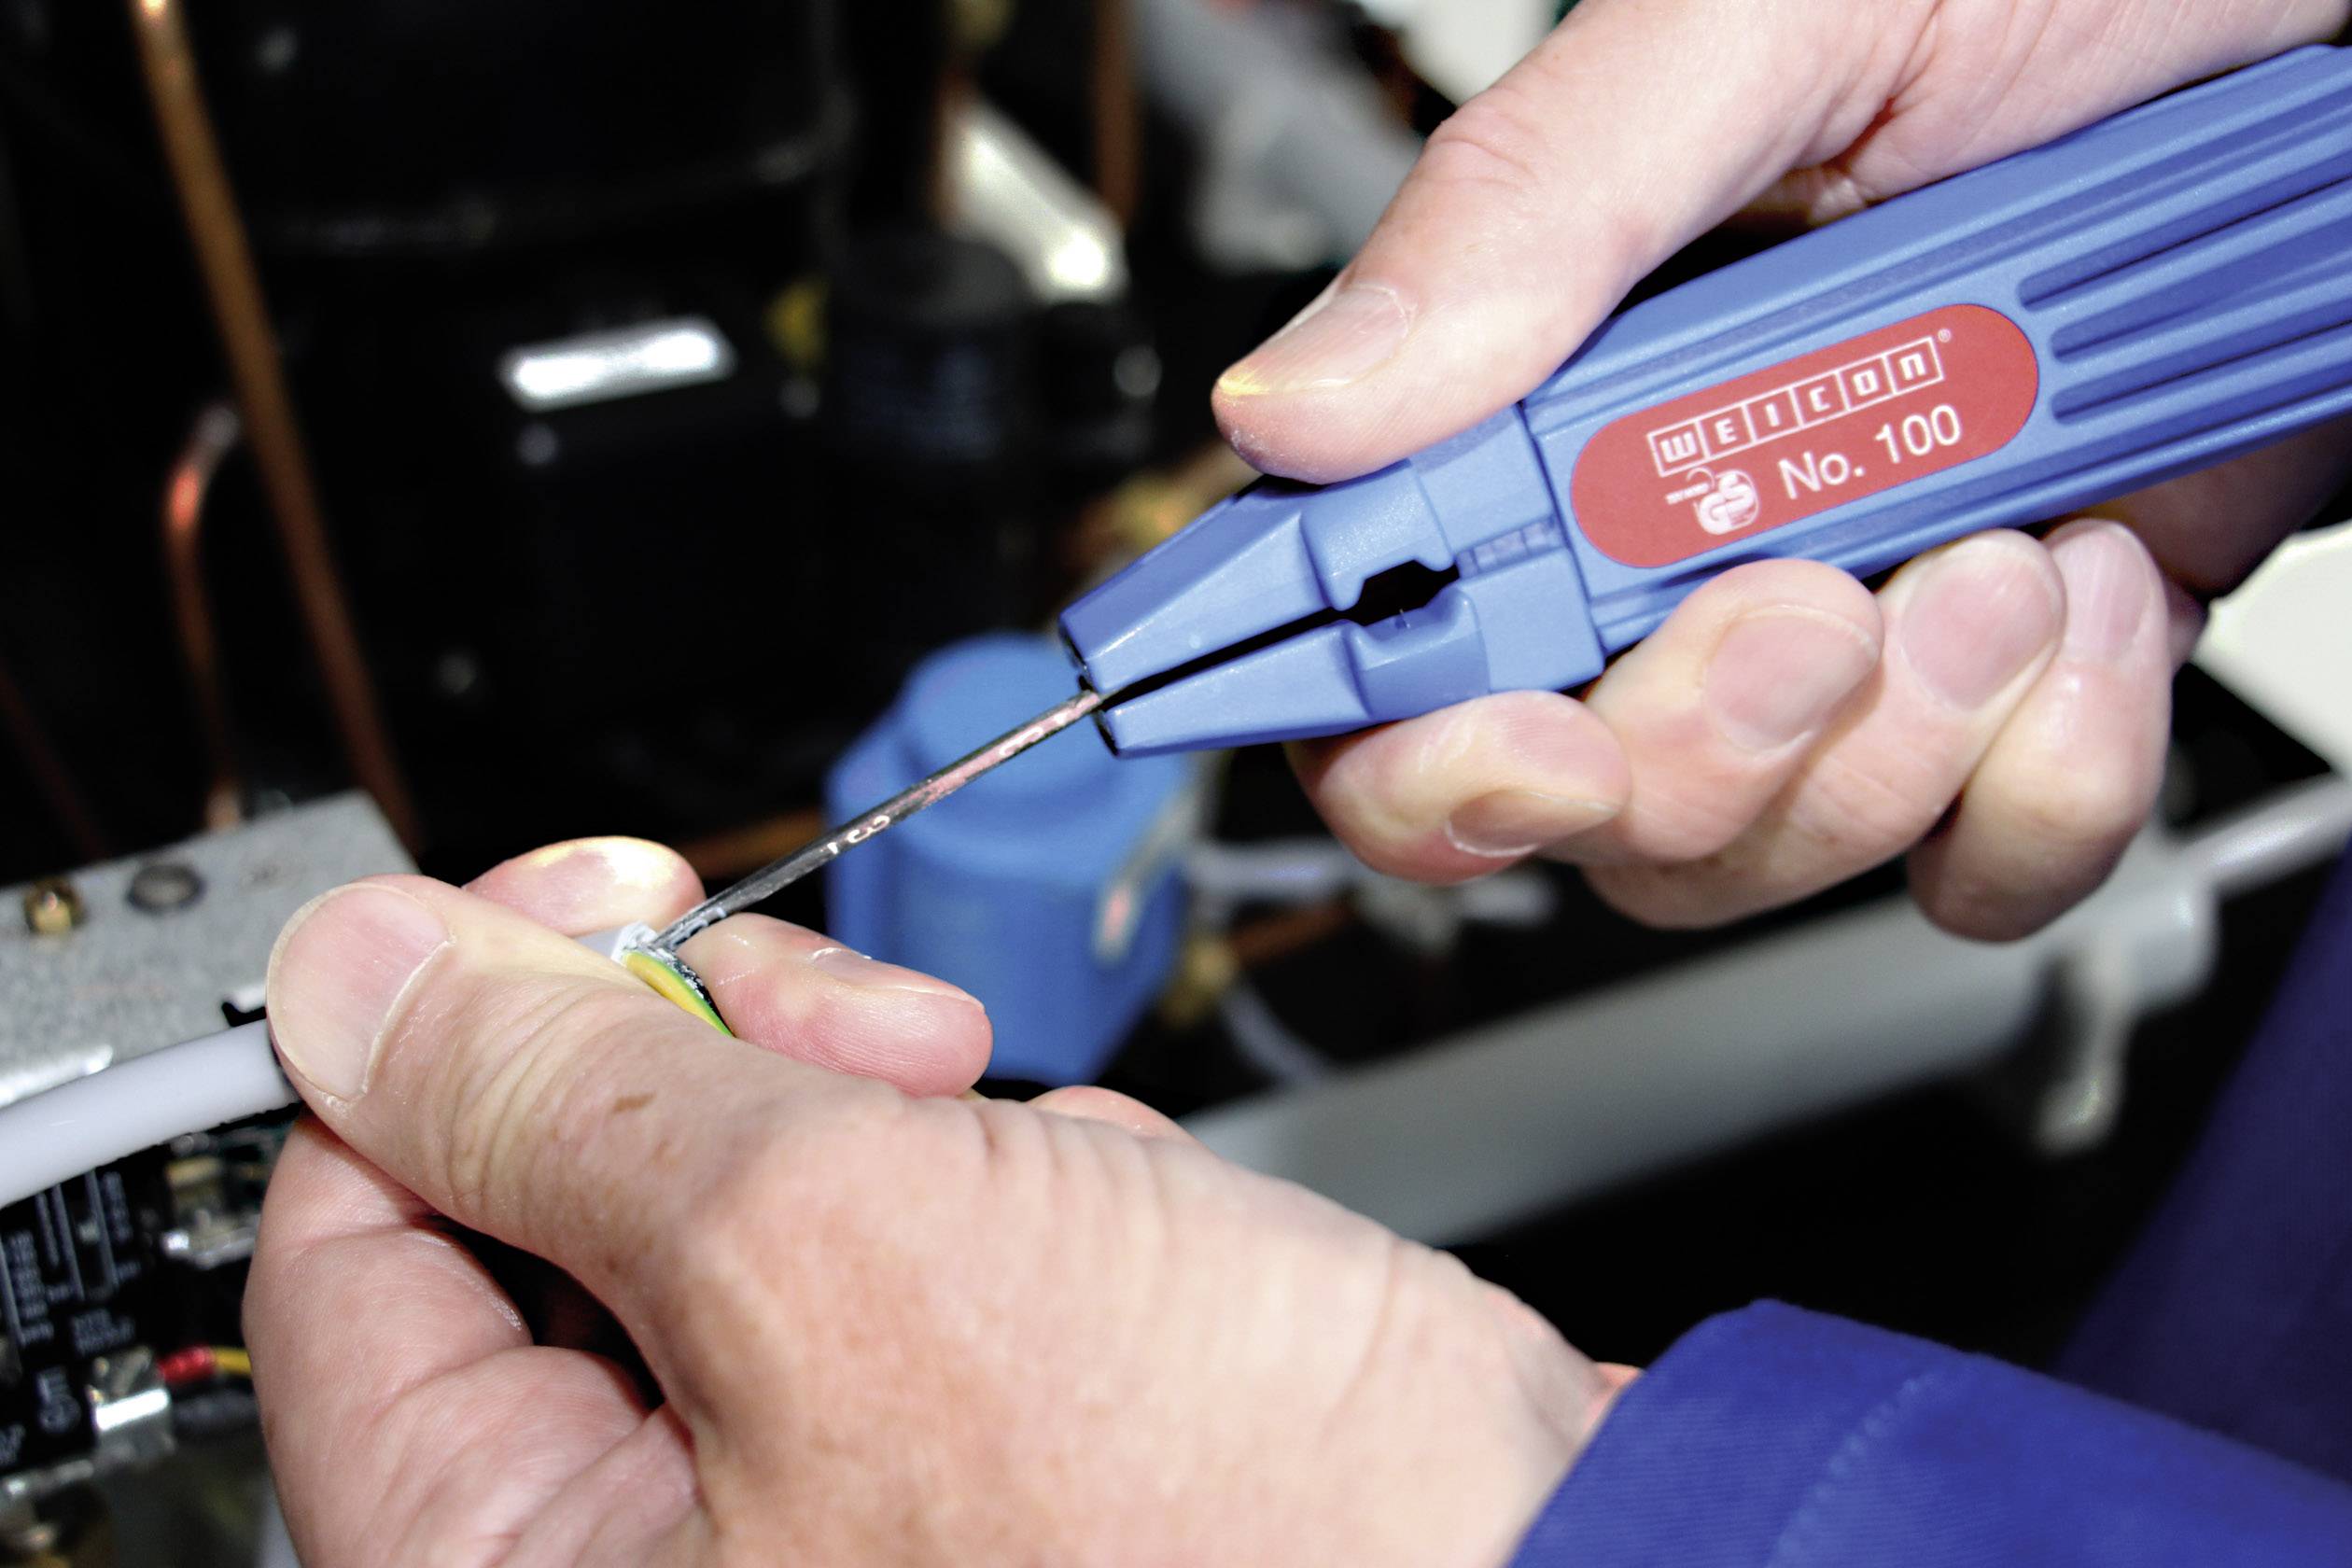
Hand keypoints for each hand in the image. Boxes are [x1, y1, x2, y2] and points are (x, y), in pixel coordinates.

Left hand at [246, 839, 1615, 1566]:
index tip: (573, 904)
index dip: (448, 1026)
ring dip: (866, 1108)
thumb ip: (561, 1089)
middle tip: (837, 1007)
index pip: (353, 1241)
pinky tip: (1079, 1208)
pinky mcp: (954, 1444)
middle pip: (551, 1202)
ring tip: (997, 1113)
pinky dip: (972, 1183)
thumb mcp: (834, 1247)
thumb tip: (354, 974)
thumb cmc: (1238, 1525)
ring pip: (735, 1200)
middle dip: (711, 1053)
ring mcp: (816, 1504)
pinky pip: (886, 1249)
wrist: (1538, 1565)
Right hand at [1217, 0, 2351, 938]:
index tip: (1518, 741)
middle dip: (1698, 753)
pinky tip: (2095, 600)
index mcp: (1567, 376)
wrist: (2338, 27)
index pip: (1388, 617)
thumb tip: (1299, 409)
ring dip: (1903, 745)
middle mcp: (1683, 518)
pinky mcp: (2011, 673)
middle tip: (1810, 606)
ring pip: (1771, 850)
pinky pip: (1979, 860)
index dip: (1406, 730)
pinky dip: (2051, 783)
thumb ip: (1532, 214)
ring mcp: (1849, 609)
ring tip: (2011, 542)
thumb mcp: (1777, 28)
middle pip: (1573, 799)